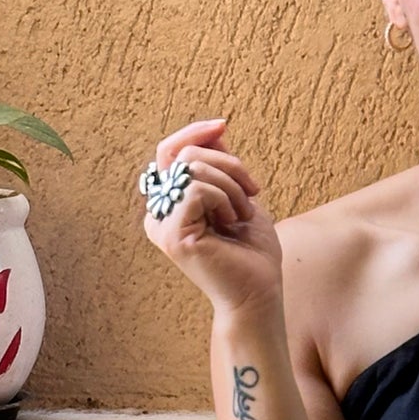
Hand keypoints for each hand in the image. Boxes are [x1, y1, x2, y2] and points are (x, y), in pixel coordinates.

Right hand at [138, 116, 283, 316]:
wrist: (259, 294)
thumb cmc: (252, 253)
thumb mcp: (239, 196)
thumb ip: (221, 166)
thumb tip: (215, 129)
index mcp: (170, 204)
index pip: (171, 152)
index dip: (194, 133)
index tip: (223, 124)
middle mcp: (159, 214)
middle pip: (184, 155)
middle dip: (227, 163)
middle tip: (252, 191)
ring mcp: (161, 225)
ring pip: (192, 169)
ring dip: (231, 185)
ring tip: (243, 213)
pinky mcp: (172, 235)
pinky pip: (196, 189)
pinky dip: (224, 198)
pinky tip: (234, 222)